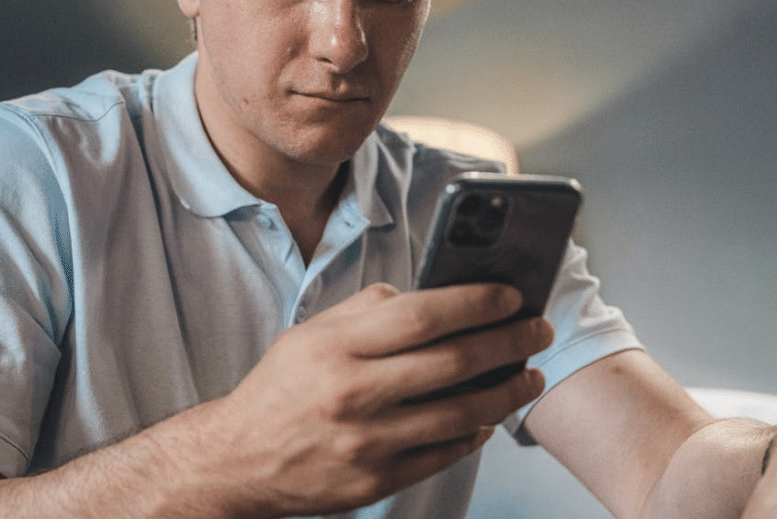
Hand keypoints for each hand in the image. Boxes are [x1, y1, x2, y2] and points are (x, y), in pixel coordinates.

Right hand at [167, 282, 552, 517]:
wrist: (237, 460)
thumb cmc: (280, 389)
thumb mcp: (309, 334)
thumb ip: (366, 310)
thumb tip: (426, 295)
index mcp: (336, 348)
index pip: (421, 315)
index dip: (475, 303)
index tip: (511, 295)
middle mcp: (353, 394)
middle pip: (453, 363)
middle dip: (508, 343)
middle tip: (538, 330)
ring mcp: (367, 443)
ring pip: (460, 414)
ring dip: (506, 392)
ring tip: (530, 376)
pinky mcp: (375, 481)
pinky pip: (443, 455)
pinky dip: (474, 434)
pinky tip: (489, 417)